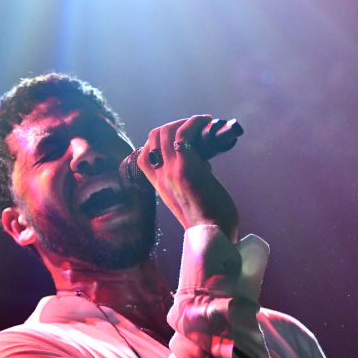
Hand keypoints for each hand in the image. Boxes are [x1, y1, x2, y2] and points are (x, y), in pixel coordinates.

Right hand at [137, 115, 238, 240]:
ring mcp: (171, 171)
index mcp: (159, 186)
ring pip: (165, 131)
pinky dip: (194, 122)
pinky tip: (206, 121)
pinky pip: (183, 134)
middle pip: (152, 137)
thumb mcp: (190, 198)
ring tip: (202, 121)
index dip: (156, 141)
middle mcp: (161, 177)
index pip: (144, 156)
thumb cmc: (210, 221)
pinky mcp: (186, 167)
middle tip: (192, 126)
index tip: (177, 138)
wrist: (213, 236)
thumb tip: (203, 162)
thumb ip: (190, 179)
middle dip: (172, 124)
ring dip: (184, 121)